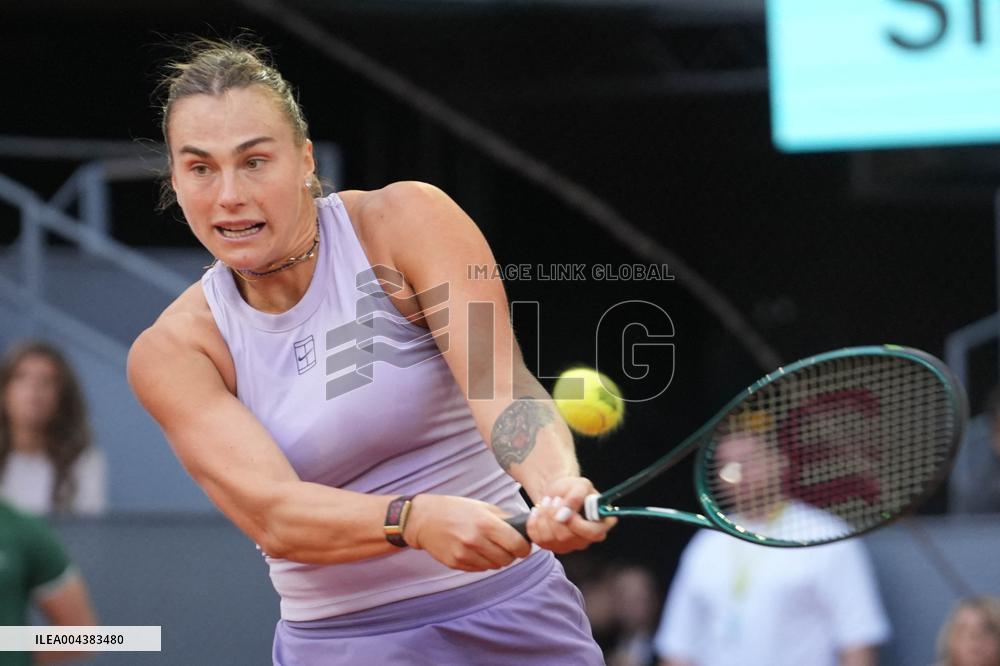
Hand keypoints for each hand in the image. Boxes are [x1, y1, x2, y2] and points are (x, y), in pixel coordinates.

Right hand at [404, 494, 531, 571]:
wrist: (423, 519)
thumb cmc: (454, 509)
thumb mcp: (482, 507)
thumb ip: (504, 519)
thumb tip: (523, 529)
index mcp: (486, 523)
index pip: (518, 545)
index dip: (524, 547)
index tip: (522, 545)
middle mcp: (476, 540)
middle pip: (508, 559)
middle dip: (510, 554)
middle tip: (505, 545)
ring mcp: (465, 554)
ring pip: (494, 566)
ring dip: (496, 559)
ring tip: (487, 546)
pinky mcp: (456, 563)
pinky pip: (480, 569)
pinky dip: (482, 562)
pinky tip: (475, 550)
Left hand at [526, 476, 616, 553]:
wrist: (558, 492)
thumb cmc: (573, 488)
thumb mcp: (580, 485)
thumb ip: (576, 498)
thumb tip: (564, 515)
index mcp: (599, 525)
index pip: (593, 533)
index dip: (577, 523)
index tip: (565, 506)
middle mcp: (585, 540)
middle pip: (566, 537)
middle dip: (554, 514)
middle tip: (555, 499)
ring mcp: (567, 546)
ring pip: (549, 538)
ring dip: (544, 515)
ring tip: (548, 502)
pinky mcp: (551, 546)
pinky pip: (537, 538)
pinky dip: (534, 521)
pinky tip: (539, 511)